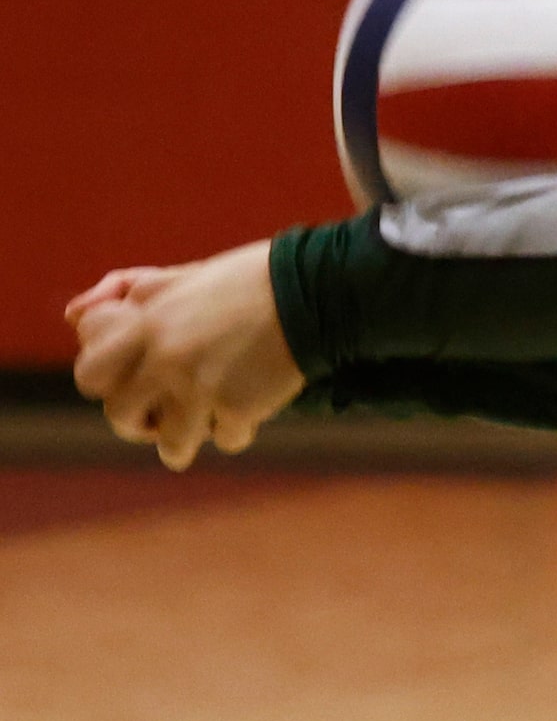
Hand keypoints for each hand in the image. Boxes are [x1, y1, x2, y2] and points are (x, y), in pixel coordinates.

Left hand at [70, 242, 303, 470]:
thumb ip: (131, 293)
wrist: (318, 290)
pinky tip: (251, 408)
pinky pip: (227, 439)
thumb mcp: (185, 276)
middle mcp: (164, 359)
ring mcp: (199, 388)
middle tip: (162, 415)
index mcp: (146, 324)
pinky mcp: (237, 407)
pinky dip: (239, 429)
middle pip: (122, 416)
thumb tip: (73, 315)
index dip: (107, 383)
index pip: (90, 375)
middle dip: (140, 421)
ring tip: (206, 423)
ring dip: (187, 438)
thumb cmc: (251, 279)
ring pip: (171, 444)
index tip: (128, 381)